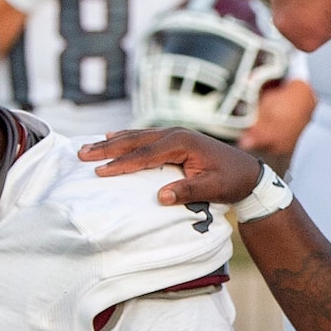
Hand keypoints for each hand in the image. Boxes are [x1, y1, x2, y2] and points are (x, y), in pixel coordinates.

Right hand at [81, 128, 264, 207]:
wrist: (249, 172)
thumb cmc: (232, 181)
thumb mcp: (213, 189)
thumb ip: (188, 191)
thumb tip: (160, 196)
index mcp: (182, 143)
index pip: (145, 155)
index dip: (122, 164)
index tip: (100, 171)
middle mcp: (175, 133)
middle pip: (135, 140)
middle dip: (107, 148)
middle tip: (81, 154)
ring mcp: (174, 133)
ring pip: (137, 135)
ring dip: (111, 141)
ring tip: (87, 146)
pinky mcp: (174, 138)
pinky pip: (144, 136)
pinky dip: (126, 137)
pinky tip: (111, 137)